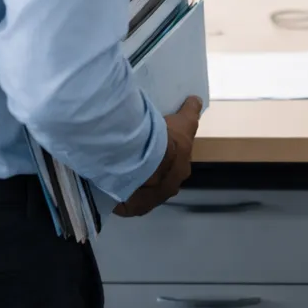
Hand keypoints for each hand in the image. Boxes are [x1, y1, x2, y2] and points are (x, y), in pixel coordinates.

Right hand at [115, 96, 202, 216]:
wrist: (143, 158)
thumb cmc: (166, 141)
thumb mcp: (184, 122)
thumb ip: (190, 112)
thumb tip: (197, 100)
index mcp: (181, 171)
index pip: (175, 165)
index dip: (167, 156)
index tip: (156, 147)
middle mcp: (168, 189)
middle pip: (159, 179)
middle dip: (152, 170)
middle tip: (137, 154)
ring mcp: (149, 201)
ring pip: (141, 190)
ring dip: (134, 181)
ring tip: (120, 165)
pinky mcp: (130, 207)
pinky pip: (123, 199)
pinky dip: (118, 191)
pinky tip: (111, 180)